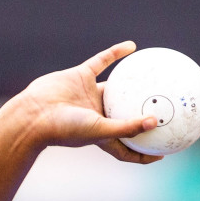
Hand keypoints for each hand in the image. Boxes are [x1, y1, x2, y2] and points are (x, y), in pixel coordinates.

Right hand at [8, 41, 161, 164]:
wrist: (34, 113)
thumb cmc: (65, 129)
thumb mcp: (101, 130)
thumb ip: (128, 127)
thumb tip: (155, 122)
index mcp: (103, 135)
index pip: (127, 148)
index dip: (144, 153)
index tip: (162, 153)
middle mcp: (98, 115)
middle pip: (125, 117)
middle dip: (143, 116)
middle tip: (164, 111)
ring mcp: (89, 95)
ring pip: (116, 88)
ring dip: (132, 82)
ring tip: (153, 75)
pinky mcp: (80, 76)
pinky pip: (102, 62)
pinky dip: (115, 54)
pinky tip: (132, 46)